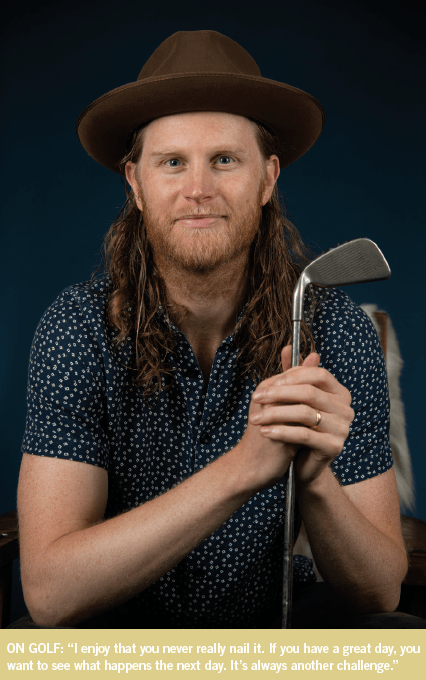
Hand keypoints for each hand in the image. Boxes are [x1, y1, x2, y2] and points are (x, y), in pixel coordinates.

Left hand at [248, 345, 353, 489]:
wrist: (300, 464)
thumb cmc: (297, 428)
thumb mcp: (293, 400)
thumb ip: (292, 375)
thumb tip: (288, 348)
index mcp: (339, 393)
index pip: (319, 374)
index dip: (292, 376)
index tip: (268, 384)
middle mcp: (346, 409)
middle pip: (310, 392)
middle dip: (278, 394)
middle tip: (256, 398)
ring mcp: (343, 428)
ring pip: (304, 413)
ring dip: (275, 414)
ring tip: (255, 418)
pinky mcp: (334, 447)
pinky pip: (304, 434)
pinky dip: (281, 431)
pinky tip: (265, 432)